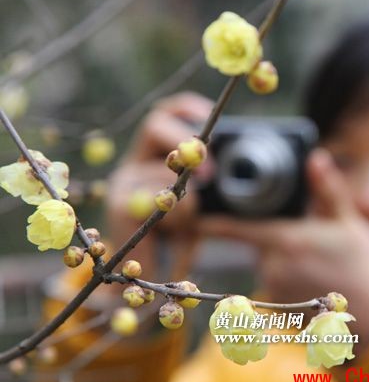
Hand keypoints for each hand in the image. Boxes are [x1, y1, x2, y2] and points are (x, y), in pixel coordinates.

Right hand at [105, 92, 212, 281]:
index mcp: (155, 153)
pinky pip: (153, 198)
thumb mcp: (199, 201)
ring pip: (160, 168)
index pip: (167, 113)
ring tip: (194, 216)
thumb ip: (210, 184)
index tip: (210, 117)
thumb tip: (236, 169)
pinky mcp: (118, 205)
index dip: (187, 108)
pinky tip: (177, 229)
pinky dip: (176, 214)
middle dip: (184, 142)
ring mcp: (124, 181)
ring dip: (185, 193)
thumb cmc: (176, 233)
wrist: (146, 273)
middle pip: (156, 124)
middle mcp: (137, 161)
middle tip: (210, 170)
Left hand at [198, 148, 368, 349]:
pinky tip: (312, 272)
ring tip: (316, 257)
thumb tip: (317, 158)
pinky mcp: (280, 300)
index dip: (212, 223)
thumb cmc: (362, 265)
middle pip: (258, 240)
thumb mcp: (348, 222)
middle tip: (305, 235)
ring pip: (267, 258)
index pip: (236, 229)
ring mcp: (275, 285)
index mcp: (287, 240)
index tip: (194, 216)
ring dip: (282, 251)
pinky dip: (286, 269)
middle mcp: (274, 264)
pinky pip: (274, 276)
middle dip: (273, 232)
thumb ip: (328, 190)